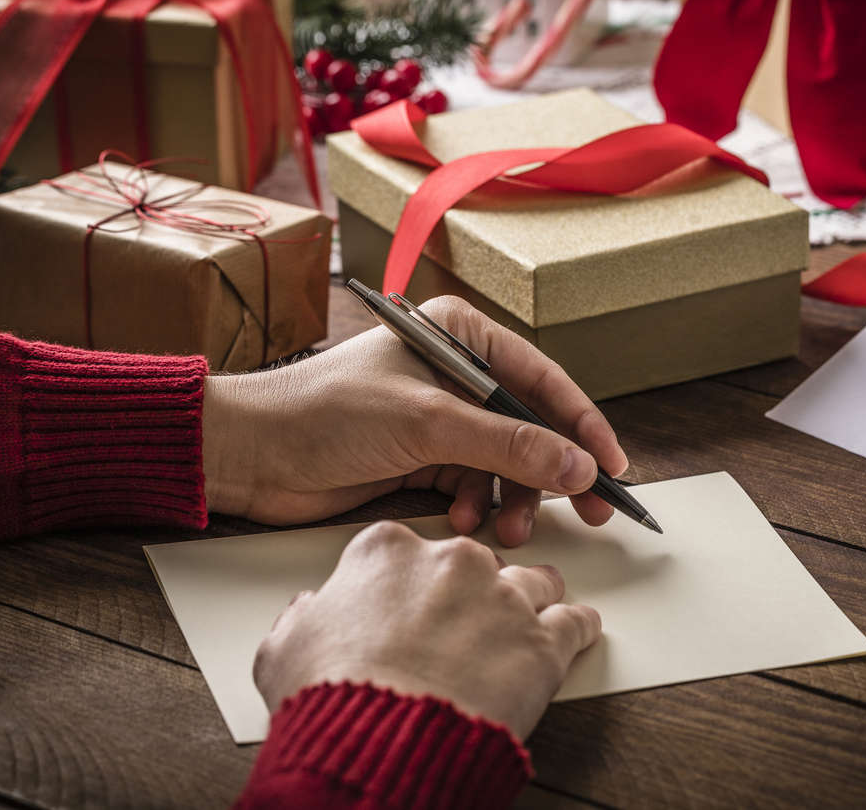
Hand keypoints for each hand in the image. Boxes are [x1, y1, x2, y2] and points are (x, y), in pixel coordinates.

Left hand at [202, 295, 627, 544]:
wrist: (251, 454)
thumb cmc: (325, 413)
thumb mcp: (428, 424)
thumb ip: (508, 446)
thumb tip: (579, 466)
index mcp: (460, 336)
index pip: (542, 381)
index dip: (583, 425)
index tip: (614, 467)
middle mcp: (455, 373)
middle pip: (530, 426)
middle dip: (554, 472)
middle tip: (590, 513)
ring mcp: (438, 417)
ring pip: (504, 463)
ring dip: (511, 498)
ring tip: (506, 528)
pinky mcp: (420, 457)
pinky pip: (473, 484)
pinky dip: (476, 506)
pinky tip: (461, 521)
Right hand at [253, 521, 600, 739]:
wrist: (382, 743)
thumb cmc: (333, 696)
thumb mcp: (286, 648)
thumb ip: (303, 618)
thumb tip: (306, 612)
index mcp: (388, 551)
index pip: (408, 548)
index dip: (412, 580)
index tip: (416, 597)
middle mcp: (452, 561)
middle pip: (477, 561)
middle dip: (475, 589)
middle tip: (468, 622)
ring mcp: (504, 596)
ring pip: (535, 581)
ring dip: (534, 600)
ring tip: (530, 620)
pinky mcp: (544, 640)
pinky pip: (576, 621)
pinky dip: (579, 627)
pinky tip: (579, 632)